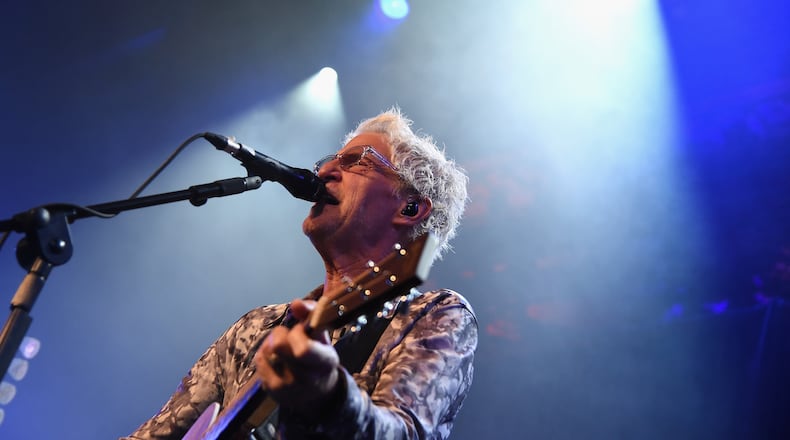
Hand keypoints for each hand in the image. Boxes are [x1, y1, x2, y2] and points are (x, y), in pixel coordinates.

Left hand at [253, 299, 340, 413]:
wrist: (316, 395)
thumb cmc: (320, 358)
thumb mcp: (323, 337)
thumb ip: (312, 315)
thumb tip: (296, 303)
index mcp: (324, 362)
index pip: (304, 350)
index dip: (297, 333)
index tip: (302, 330)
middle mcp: (305, 378)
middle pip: (278, 345)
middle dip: (282, 333)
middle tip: (291, 337)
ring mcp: (285, 385)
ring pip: (266, 349)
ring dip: (273, 343)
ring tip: (285, 349)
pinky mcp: (270, 389)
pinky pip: (259, 359)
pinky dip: (266, 354)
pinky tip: (277, 359)